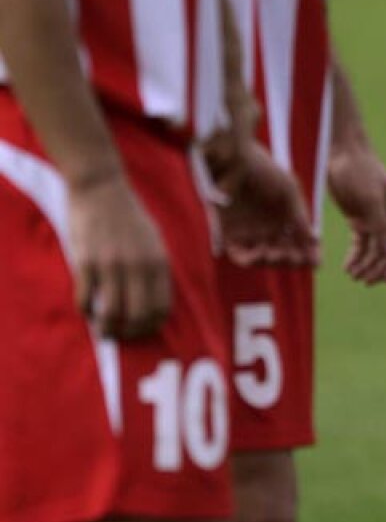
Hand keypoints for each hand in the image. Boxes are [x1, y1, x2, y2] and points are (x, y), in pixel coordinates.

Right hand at [68, 172, 171, 340]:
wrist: (100, 187)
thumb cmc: (127, 215)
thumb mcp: (153, 239)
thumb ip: (155, 268)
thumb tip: (156, 301)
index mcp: (158, 260)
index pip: (162, 307)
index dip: (151, 326)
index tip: (140, 329)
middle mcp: (139, 265)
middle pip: (139, 316)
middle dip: (130, 333)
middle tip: (119, 334)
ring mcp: (112, 264)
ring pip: (112, 314)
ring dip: (107, 329)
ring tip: (102, 329)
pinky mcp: (87, 261)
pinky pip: (86, 299)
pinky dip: (86, 311)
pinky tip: (87, 309)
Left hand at [217, 141, 318, 267]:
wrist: (234, 160)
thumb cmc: (263, 170)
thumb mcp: (288, 192)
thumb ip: (300, 218)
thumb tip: (314, 241)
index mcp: (284, 216)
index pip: (299, 242)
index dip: (308, 254)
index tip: (317, 261)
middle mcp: (267, 227)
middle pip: (283, 254)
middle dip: (293, 261)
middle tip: (299, 260)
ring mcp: (248, 232)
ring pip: (264, 259)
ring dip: (274, 262)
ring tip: (279, 254)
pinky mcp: (229, 234)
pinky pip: (241, 256)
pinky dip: (253, 260)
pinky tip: (263, 252)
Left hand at [327, 143, 385, 284]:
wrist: (339, 152)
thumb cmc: (359, 171)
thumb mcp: (370, 199)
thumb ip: (381, 228)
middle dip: (381, 268)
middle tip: (365, 280)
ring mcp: (376, 220)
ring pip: (377, 252)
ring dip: (368, 266)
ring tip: (354, 276)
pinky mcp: (360, 220)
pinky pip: (362, 245)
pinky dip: (356, 257)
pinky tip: (348, 267)